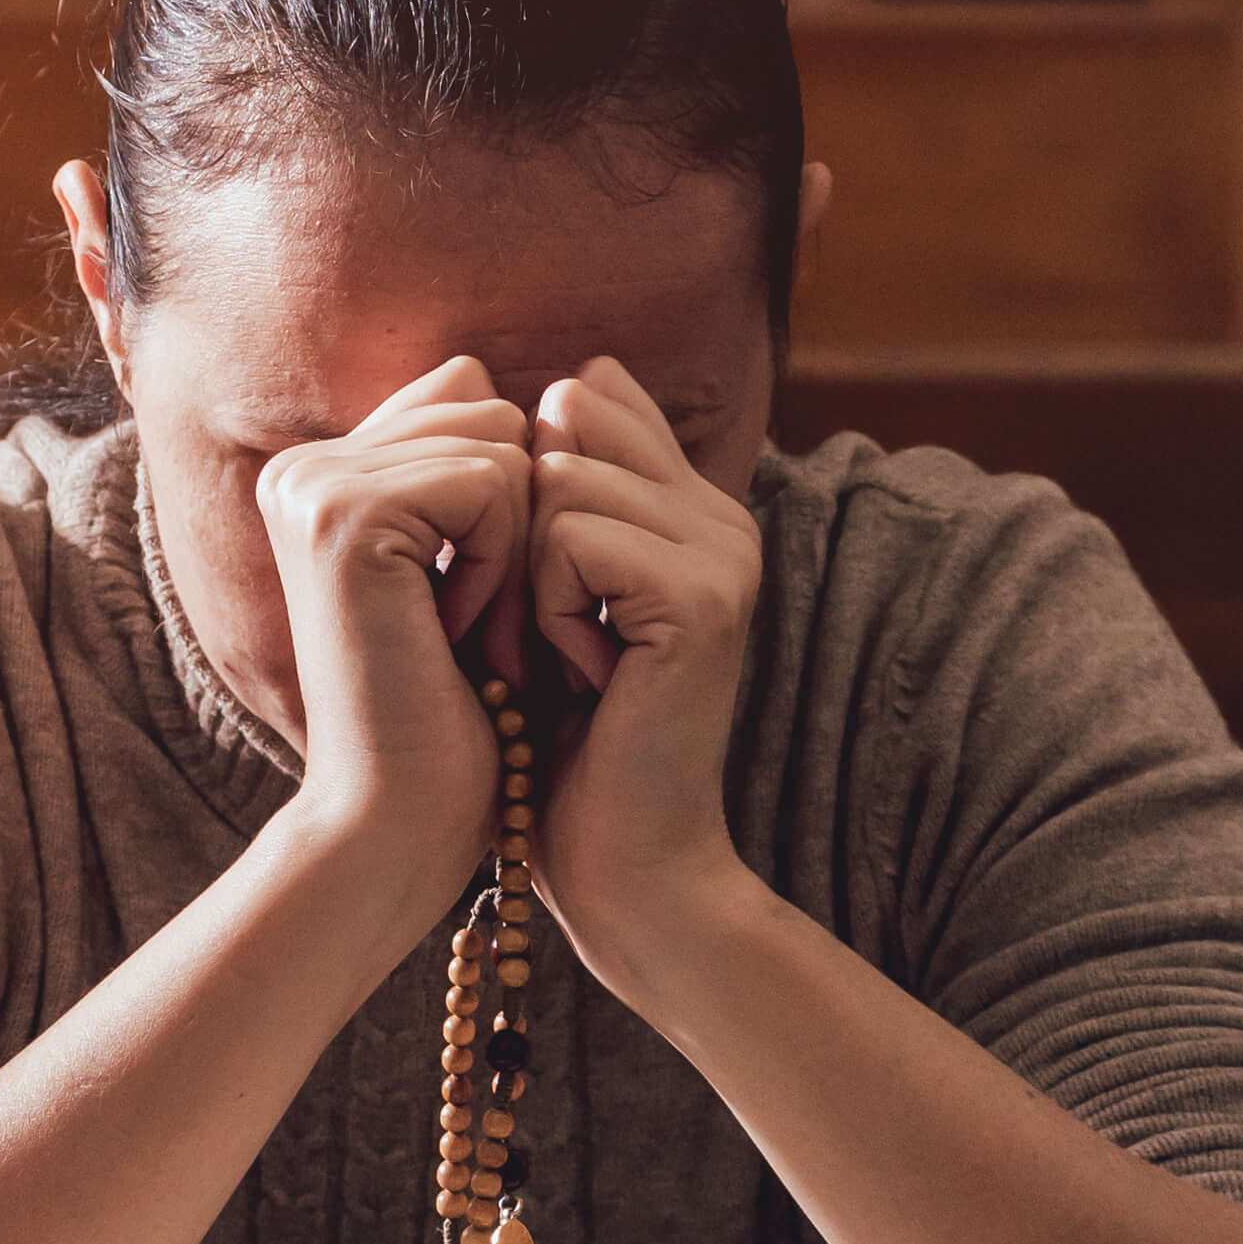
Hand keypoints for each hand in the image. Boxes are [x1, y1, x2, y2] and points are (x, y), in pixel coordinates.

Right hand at [253, 357, 533, 921]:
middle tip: (469, 624)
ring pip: (498, 441)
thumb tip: (503, 364)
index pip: (468, 397)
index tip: (470, 601)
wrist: (400, 821)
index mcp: (318, 472)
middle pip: (487, 409)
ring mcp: (311, 484)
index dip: (506, 501)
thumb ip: (466, 464)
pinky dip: (502, 565)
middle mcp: (298, 466)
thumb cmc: (452, 713)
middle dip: (514, 520)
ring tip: (462, 632)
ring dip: (513, 548)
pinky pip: (493, 481)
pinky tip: (457, 631)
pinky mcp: (343, 514)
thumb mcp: (465, 565)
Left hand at [523, 358, 763, 963]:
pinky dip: (548, 611)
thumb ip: (561, 490)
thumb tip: (563, 379)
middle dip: (516, 529)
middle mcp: (724, 515)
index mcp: (694, 504)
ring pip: (562, 478)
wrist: (621, 864)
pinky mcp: (704, 598)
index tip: (524, 579)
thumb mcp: (548, 591)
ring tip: (570, 656)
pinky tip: (587, 673)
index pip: (592, 395)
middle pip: (566, 428)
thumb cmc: (562, 741)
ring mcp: (725, 552)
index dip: (522, 479)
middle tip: (542, 632)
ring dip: (529, 576)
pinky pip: (572, 537)